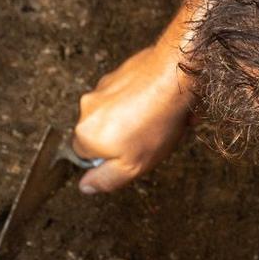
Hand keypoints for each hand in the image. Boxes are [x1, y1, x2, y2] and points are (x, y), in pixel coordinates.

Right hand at [73, 40, 190, 194]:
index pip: (86, 155)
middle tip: (146, 140)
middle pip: (100, 132)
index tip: (129, 155)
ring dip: (133, 119)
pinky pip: (127, 95)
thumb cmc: (155, 123)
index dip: (110, 158)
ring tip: (157, 121)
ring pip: (115, 113)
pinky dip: (141, 101)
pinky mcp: (120, 73)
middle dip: (121, 138)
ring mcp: (103, 87)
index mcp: (85, 133)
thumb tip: (86, 186)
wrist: (173, 78)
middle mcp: (87, 108)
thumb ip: (106, 179)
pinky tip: (160, 104)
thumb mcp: (132, 166)